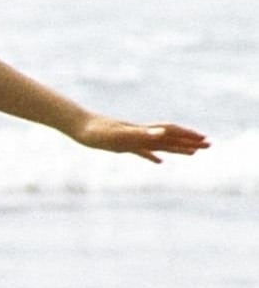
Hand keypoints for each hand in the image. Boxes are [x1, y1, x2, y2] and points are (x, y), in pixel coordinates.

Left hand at [71, 116, 209, 162]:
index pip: (171, 133)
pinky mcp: (122, 145)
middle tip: (209, 145)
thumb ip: (141, 134)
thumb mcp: (119, 135)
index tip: (204, 141)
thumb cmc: (98, 132)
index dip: (187, 137)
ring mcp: (133, 139)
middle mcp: (141, 134)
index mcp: (143, 133)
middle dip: (189, 142)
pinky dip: (153, 156)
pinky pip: (143, 152)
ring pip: (160, 144)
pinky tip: (160, 161)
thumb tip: (162, 133)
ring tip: (193, 153)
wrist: (78, 126)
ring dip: (177, 148)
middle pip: (170, 138)